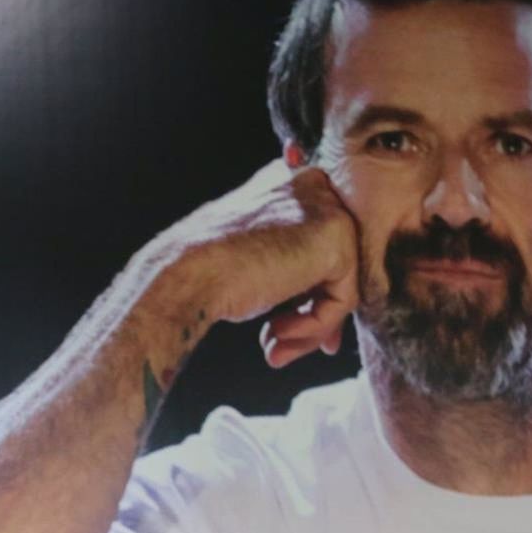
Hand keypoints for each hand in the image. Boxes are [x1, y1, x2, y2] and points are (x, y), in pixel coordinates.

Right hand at [158, 159, 359, 368]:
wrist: (188, 275)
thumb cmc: (207, 272)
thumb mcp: (256, 262)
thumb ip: (293, 273)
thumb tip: (326, 317)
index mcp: (287, 184)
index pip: (317, 247)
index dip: (306, 295)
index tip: (285, 331)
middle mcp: (311, 185)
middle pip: (334, 266)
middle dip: (312, 316)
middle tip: (281, 346)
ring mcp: (327, 207)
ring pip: (340, 285)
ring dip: (309, 328)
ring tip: (274, 348)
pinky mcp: (337, 236)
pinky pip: (344, 297)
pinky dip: (315, 326)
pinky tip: (278, 334)